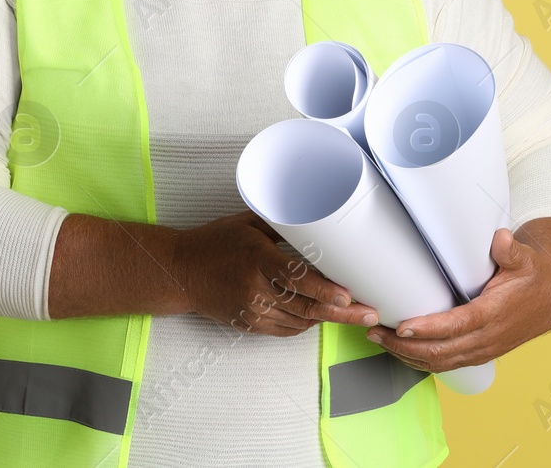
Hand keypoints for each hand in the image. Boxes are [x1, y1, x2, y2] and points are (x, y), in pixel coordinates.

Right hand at [173, 211, 380, 335]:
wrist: (180, 272)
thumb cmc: (214, 242)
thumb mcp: (246, 223)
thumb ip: (282, 225)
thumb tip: (317, 219)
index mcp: (256, 259)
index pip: (296, 279)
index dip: (325, 290)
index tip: (348, 296)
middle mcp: (255, 289)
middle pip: (306, 307)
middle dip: (341, 313)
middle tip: (369, 313)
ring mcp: (251, 311)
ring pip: (299, 321)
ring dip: (326, 318)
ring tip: (353, 314)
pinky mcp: (249, 325)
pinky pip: (285, 331)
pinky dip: (305, 324)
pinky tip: (319, 316)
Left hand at [366, 218, 550, 371]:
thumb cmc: (532, 275)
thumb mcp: (524, 258)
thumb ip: (510, 250)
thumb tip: (500, 238)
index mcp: (494, 314)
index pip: (456, 326)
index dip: (428, 329)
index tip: (402, 326)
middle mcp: (487, 337)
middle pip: (441, 352)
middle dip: (406, 346)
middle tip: (376, 332)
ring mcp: (483, 349)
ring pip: (441, 363)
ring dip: (408, 356)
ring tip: (381, 341)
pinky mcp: (479, 353)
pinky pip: (447, 364)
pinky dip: (422, 362)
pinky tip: (403, 352)